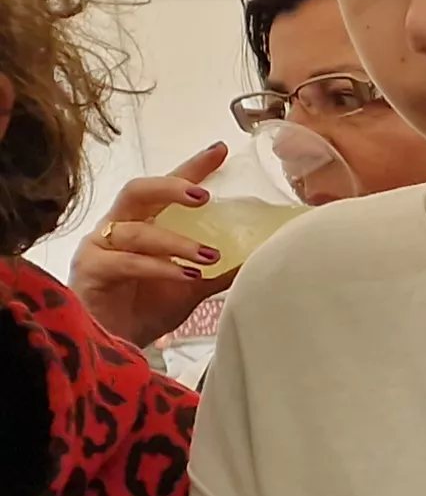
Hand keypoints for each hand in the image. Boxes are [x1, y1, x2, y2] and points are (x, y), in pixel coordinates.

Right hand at [68, 143, 232, 344]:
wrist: (114, 344)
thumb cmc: (148, 308)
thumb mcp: (193, 286)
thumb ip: (222, 270)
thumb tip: (264, 256)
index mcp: (143, 222)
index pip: (166, 186)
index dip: (192, 167)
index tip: (220, 150)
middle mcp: (118, 227)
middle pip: (138, 191)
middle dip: (171, 187)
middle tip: (204, 195)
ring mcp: (100, 246)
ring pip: (136, 230)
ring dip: (175, 241)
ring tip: (208, 255)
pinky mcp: (91, 269)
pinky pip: (126, 262)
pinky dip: (159, 267)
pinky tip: (186, 275)